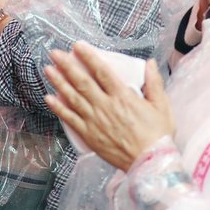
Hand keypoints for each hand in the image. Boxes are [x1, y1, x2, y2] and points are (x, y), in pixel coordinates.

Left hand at [45, 43, 175, 171]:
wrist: (151, 164)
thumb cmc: (158, 135)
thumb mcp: (162, 106)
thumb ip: (154, 83)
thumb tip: (150, 63)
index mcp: (123, 97)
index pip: (102, 72)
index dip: (89, 57)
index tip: (77, 45)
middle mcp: (106, 106)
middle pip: (82, 82)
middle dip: (67, 65)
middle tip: (54, 53)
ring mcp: (95, 121)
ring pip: (73, 98)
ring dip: (59, 82)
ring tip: (48, 69)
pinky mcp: (90, 135)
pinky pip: (71, 119)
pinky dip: (59, 108)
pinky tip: (48, 98)